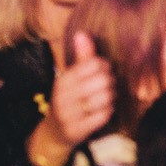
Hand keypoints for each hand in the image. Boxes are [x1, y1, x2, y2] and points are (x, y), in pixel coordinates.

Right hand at [48, 32, 113, 146]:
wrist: (55, 132)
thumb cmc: (69, 99)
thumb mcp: (71, 77)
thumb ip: (81, 57)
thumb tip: (82, 33)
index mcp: (63, 80)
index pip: (94, 64)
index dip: (105, 66)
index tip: (103, 71)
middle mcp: (63, 97)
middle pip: (103, 81)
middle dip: (110, 82)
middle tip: (107, 85)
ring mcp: (69, 115)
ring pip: (105, 98)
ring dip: (110, 97)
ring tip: (105, 97)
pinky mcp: (78, 130)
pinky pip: (104, 115)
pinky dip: (108, 111)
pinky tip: (103, 110)